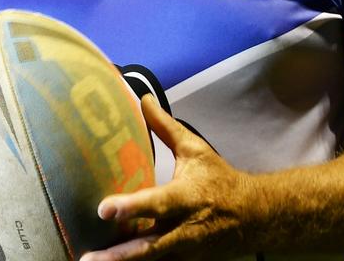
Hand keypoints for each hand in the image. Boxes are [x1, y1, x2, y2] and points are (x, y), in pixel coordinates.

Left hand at [81, 95, 259, 260]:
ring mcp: (184, 251)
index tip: (104, 210)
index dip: (132, 207)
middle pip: (149, 246)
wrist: (255, 217)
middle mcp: (183, 229)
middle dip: (118, 255)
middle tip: (88, 259)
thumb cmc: (219, 180)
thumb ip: (165, 127)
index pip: (157, 203)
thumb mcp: (194, 150)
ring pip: (151, 260)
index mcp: (186, 197)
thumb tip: (143, 98)